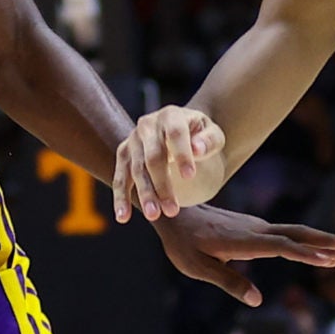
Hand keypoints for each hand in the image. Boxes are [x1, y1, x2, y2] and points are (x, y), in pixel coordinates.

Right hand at [115, 106, 228, 220]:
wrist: (183, 133)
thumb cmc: (201, 137)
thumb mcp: (214, 135)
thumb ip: (209, 141)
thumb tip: (197, 149)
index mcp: (171, 116)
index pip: (176, 134)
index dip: (182, 154)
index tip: (190, 177)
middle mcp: (148, 125)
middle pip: (153, 157)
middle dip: (162, 185)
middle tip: (173, 211)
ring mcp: (133, 140)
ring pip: (135, 170)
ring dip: (144, 194)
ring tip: (153, 216)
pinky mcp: (124, 155)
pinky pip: (120, 178)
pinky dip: (120, 198)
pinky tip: (123, 217)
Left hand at [152, 204, 334, 307]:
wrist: (173, 214)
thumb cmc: (183, 245)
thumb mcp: (199, 269)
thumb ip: (229, 283)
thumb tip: (257, 301)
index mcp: (243, 242)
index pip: (283, 248)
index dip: (308, 254)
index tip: (331, 259)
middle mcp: (255, 230)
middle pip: (298, 235)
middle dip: (327, 242)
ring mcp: (256, 227)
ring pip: (296, 233)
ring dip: (323, 240)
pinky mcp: (254, 228)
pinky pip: (287, 235)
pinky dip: (308, 240)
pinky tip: (320, 249)